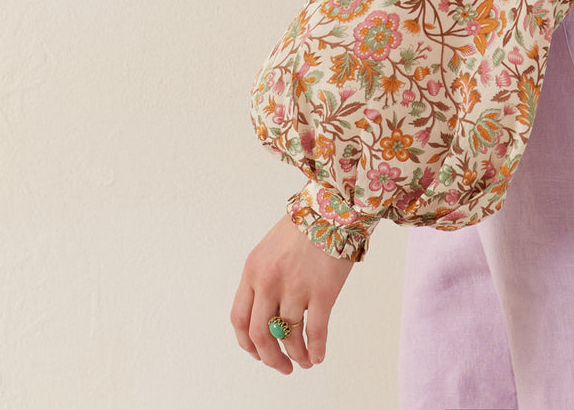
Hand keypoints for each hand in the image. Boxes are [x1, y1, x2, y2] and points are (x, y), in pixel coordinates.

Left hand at [231, 213, 353, 373]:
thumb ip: (263, 279)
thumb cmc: (305, 225)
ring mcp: (295, 288)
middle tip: (281, 367)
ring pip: (289, 337)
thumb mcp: (270, 249)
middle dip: (270, 358)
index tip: (258, 353)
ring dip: (296, 356)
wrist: (334, 205)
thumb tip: (267, 315)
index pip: (239, 319)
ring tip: (304, 361)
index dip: (247, 343)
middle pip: (260, 335)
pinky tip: (318, 356)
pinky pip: (315, 332)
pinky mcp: (322, 292)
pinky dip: (315, 350)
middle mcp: (269, 282)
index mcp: (253, 271)